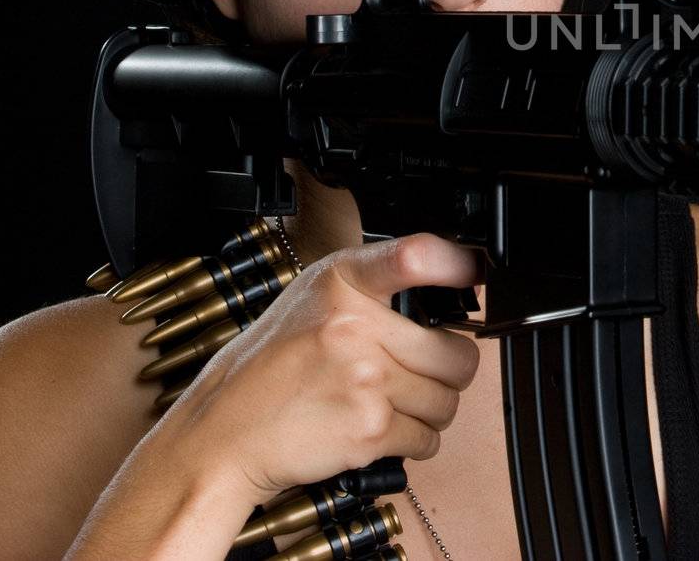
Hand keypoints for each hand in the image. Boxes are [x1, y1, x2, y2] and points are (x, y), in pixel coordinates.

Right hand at [155, 232, 483, 504]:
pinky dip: (413, 442)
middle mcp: (355, 325)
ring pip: (447, 401)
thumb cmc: (270, 368)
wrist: (223, 432)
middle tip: (420, 374)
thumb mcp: (313, 299)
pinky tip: (377, 429)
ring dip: (429, 411)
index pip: (413, 255)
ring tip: (389, 404)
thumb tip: (455, 284)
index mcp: (342, 282)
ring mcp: (364, 378)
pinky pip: (427, 438)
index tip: (475, 270)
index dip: (456, 262)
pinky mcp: (368, 428)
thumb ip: (376, 289)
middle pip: (457, 355)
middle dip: (448, 373)